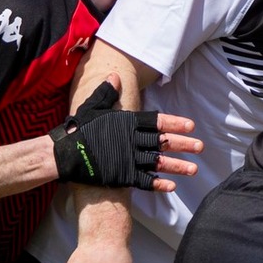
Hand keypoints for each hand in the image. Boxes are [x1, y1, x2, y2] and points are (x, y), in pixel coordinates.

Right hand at [52, 78, 200, 190]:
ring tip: (194, 169)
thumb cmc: (78, 129)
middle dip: (183, 144)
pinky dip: (158, 184)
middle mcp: (131, 140)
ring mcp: (128, 159)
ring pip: (158, 163)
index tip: (191, 126)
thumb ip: (106, 92)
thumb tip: (115, 76)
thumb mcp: (92, 106)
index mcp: (127, 122)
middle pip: (162, 142)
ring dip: (177, 166)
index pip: (157, 121)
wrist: (62, 154)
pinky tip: (172, 187)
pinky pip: (143, 181)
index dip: (175, 123)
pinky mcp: (121, 176)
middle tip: (200, 147)